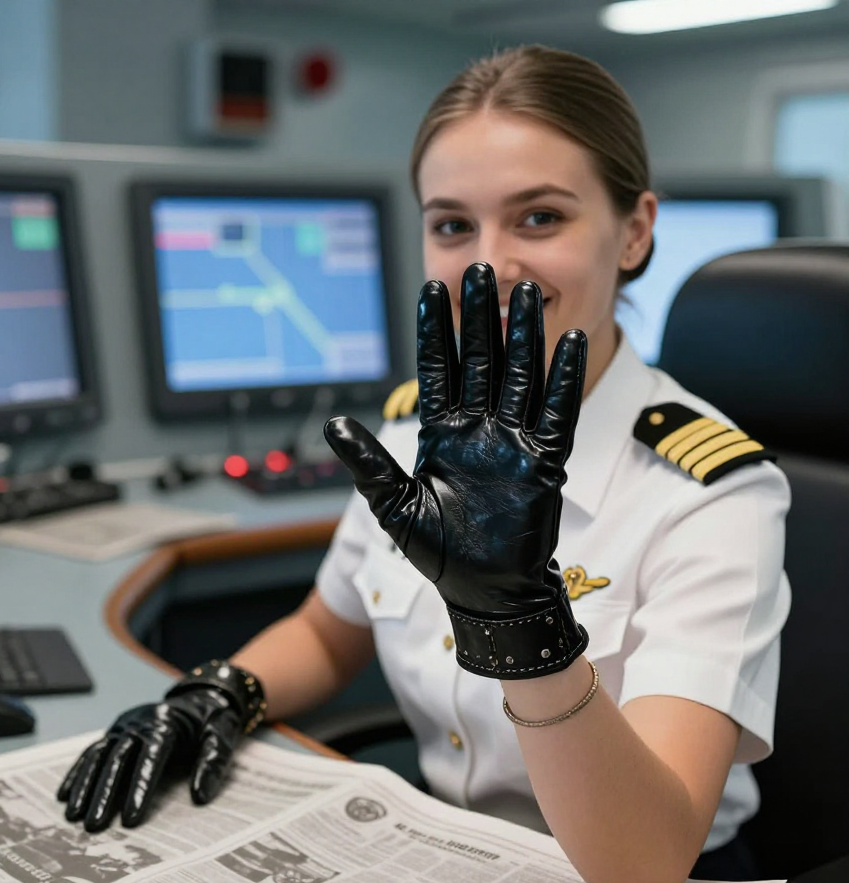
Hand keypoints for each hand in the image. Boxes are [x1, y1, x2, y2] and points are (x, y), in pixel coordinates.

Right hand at [57, 661, 264, 830]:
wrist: (202, 695)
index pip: (150, 757)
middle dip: (104, 794)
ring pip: (99, 755)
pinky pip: (92, 751)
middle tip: (94, 827)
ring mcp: (124, 725)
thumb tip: (199, 797)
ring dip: (84, 787)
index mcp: (166, 723)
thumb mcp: (222, 736)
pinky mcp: (116, 731)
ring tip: (73, 818)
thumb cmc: (213, 721)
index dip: (139, 788)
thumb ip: (213, 763)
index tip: (131, 820)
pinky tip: (64, 795)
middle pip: (118, 758)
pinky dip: (78, 773)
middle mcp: (139, 722)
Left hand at [324, 263, 587, 677]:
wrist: (484, 591)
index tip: (432, 289)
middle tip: (480, 270)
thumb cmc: (439, 553)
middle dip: (479, 316)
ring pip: (520, 376)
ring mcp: (513, 442)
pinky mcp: (544, 462)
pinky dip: (564, 380)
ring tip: (525, 293)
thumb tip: (334, 424)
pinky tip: (570, 343)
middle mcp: (478, 430)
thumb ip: (368, 463)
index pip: (437, 370)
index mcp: (441, 434)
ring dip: (523, 335)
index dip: (435, 330)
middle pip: (480, 360)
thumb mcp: (394, 506)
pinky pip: (557, 413)